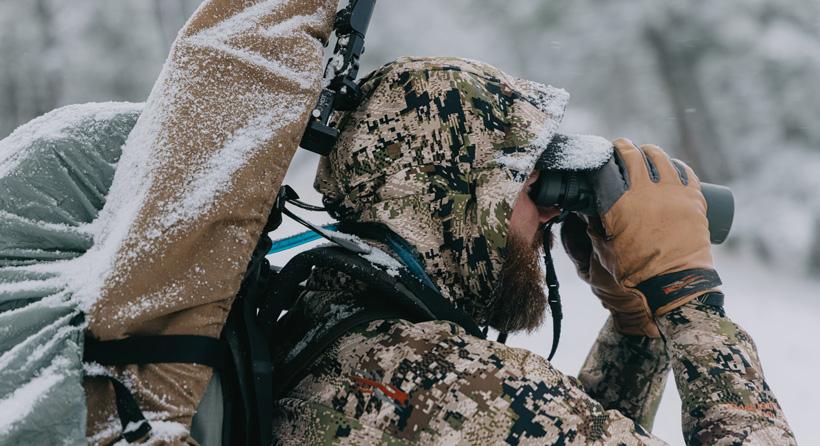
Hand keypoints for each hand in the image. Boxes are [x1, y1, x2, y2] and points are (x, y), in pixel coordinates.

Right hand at [561, 139, 720, 333]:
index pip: (606, 168)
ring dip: (649, 152)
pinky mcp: (694, 200)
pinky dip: (675, 165)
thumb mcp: (604, 251)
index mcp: (620, 205)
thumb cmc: (637, 274)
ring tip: (645, 153)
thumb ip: (592, 229)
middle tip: (620, 148)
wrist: (675, 285)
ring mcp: (673, 194)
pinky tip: (670, 166)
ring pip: (660, 157)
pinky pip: (685, 171)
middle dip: (623, 148)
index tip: (599, 157)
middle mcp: (646, 193)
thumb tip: (582, 212)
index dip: (601, 158)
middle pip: (632, 156)